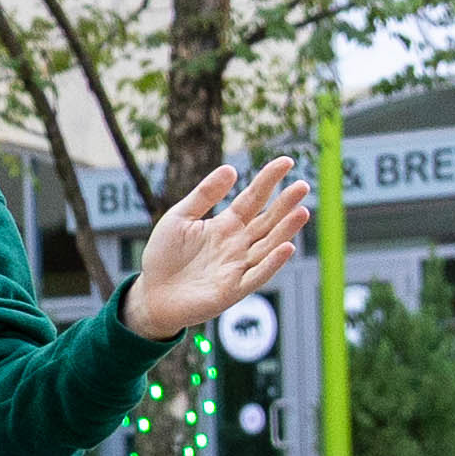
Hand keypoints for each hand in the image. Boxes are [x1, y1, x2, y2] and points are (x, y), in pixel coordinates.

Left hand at [123, 156, 315, 338]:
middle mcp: (237, 244)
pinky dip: (272, 263)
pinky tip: (286, 248)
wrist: (151, 293)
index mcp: (225, 225)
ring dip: (285, 230)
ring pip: (268, 245)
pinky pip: (257, 275)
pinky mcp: (233, 289)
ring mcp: (237, 266)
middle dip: (285, 204)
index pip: (253, 198)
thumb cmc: (164, 255)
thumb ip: (205, 194)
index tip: (286, 161)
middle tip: (303, 185)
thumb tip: (231, 168)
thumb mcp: (180, 217)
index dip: (269, 180)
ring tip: (303, 211)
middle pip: (267, 220)